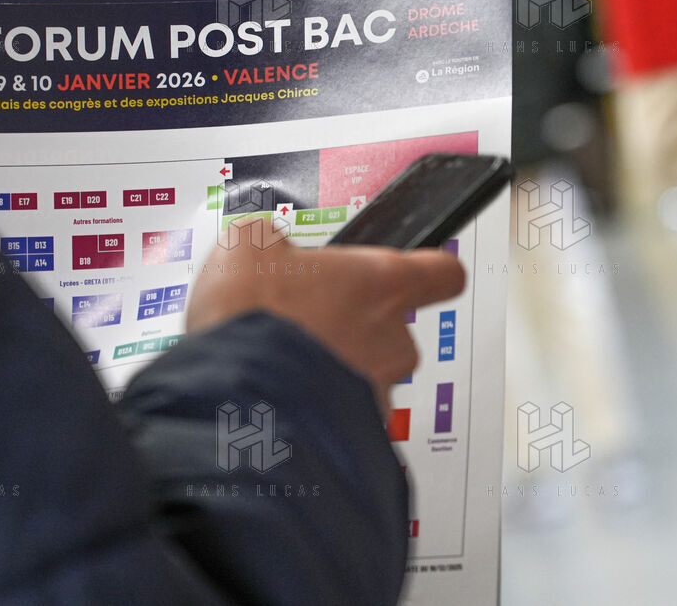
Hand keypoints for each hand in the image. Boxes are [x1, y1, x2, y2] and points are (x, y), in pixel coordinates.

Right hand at [187, 217, 466, 415]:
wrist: (232, 399)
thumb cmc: (253, 320)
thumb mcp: (248, 246)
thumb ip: (274, 241)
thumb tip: (265, 246)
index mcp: (384, 284)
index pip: (444, 274)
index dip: (430, 271)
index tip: (419, 271)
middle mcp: (394, 341)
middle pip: (396, 332)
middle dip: (356, 329)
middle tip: (310, 322)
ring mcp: (378, 392)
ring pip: (366, 378)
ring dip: (333, 371)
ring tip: (284, 363)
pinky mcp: (354, 435)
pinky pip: (342, 417)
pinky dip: (316, 407)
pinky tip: (277, 395)